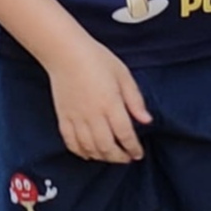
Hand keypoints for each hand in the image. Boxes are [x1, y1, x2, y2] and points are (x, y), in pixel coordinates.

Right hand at [47, 35, 151, 163]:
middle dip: (119, 157)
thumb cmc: (96, 59)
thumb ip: (135, 99)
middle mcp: (93, 114)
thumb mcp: (123, 74)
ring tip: (110, 155)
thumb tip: (147, 120)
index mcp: (111, 103)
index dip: (133, 148)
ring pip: (89, 148)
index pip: (125, 135)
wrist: (65, 52)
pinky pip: (70, 141)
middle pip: (107, 147)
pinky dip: (80, 152)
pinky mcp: (63, 117)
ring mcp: (76, 117)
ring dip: (102, 157)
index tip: (138, 153)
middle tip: (126, 157)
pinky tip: (88, 153)